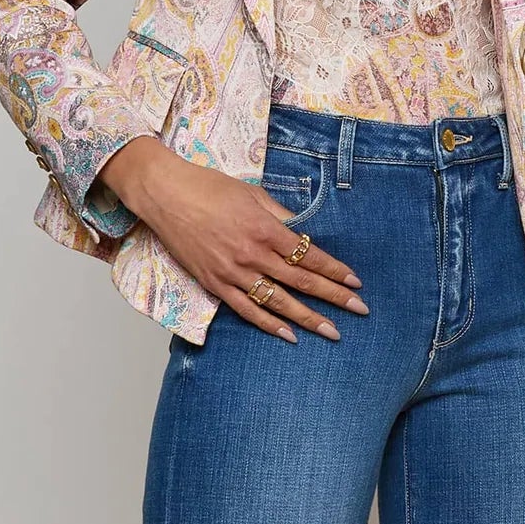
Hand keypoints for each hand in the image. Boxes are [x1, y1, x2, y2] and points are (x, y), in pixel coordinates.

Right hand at [94, 136, 369, 341]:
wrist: (165, 195)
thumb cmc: (208, 188)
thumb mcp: (252, 194)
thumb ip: (280, 215)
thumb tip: (305, 232)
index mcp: (265, 229)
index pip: (310, 255)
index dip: (335, 270)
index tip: (355, 282)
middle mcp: (252, 254)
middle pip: (301, 281)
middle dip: (334, 297)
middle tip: (359, 310)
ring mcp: (233, 273)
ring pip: (278, 302)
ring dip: (308, 318)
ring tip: (333, 332)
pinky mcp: (215, 284)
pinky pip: (246, 310)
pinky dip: (269, 325)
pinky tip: (290, 335)